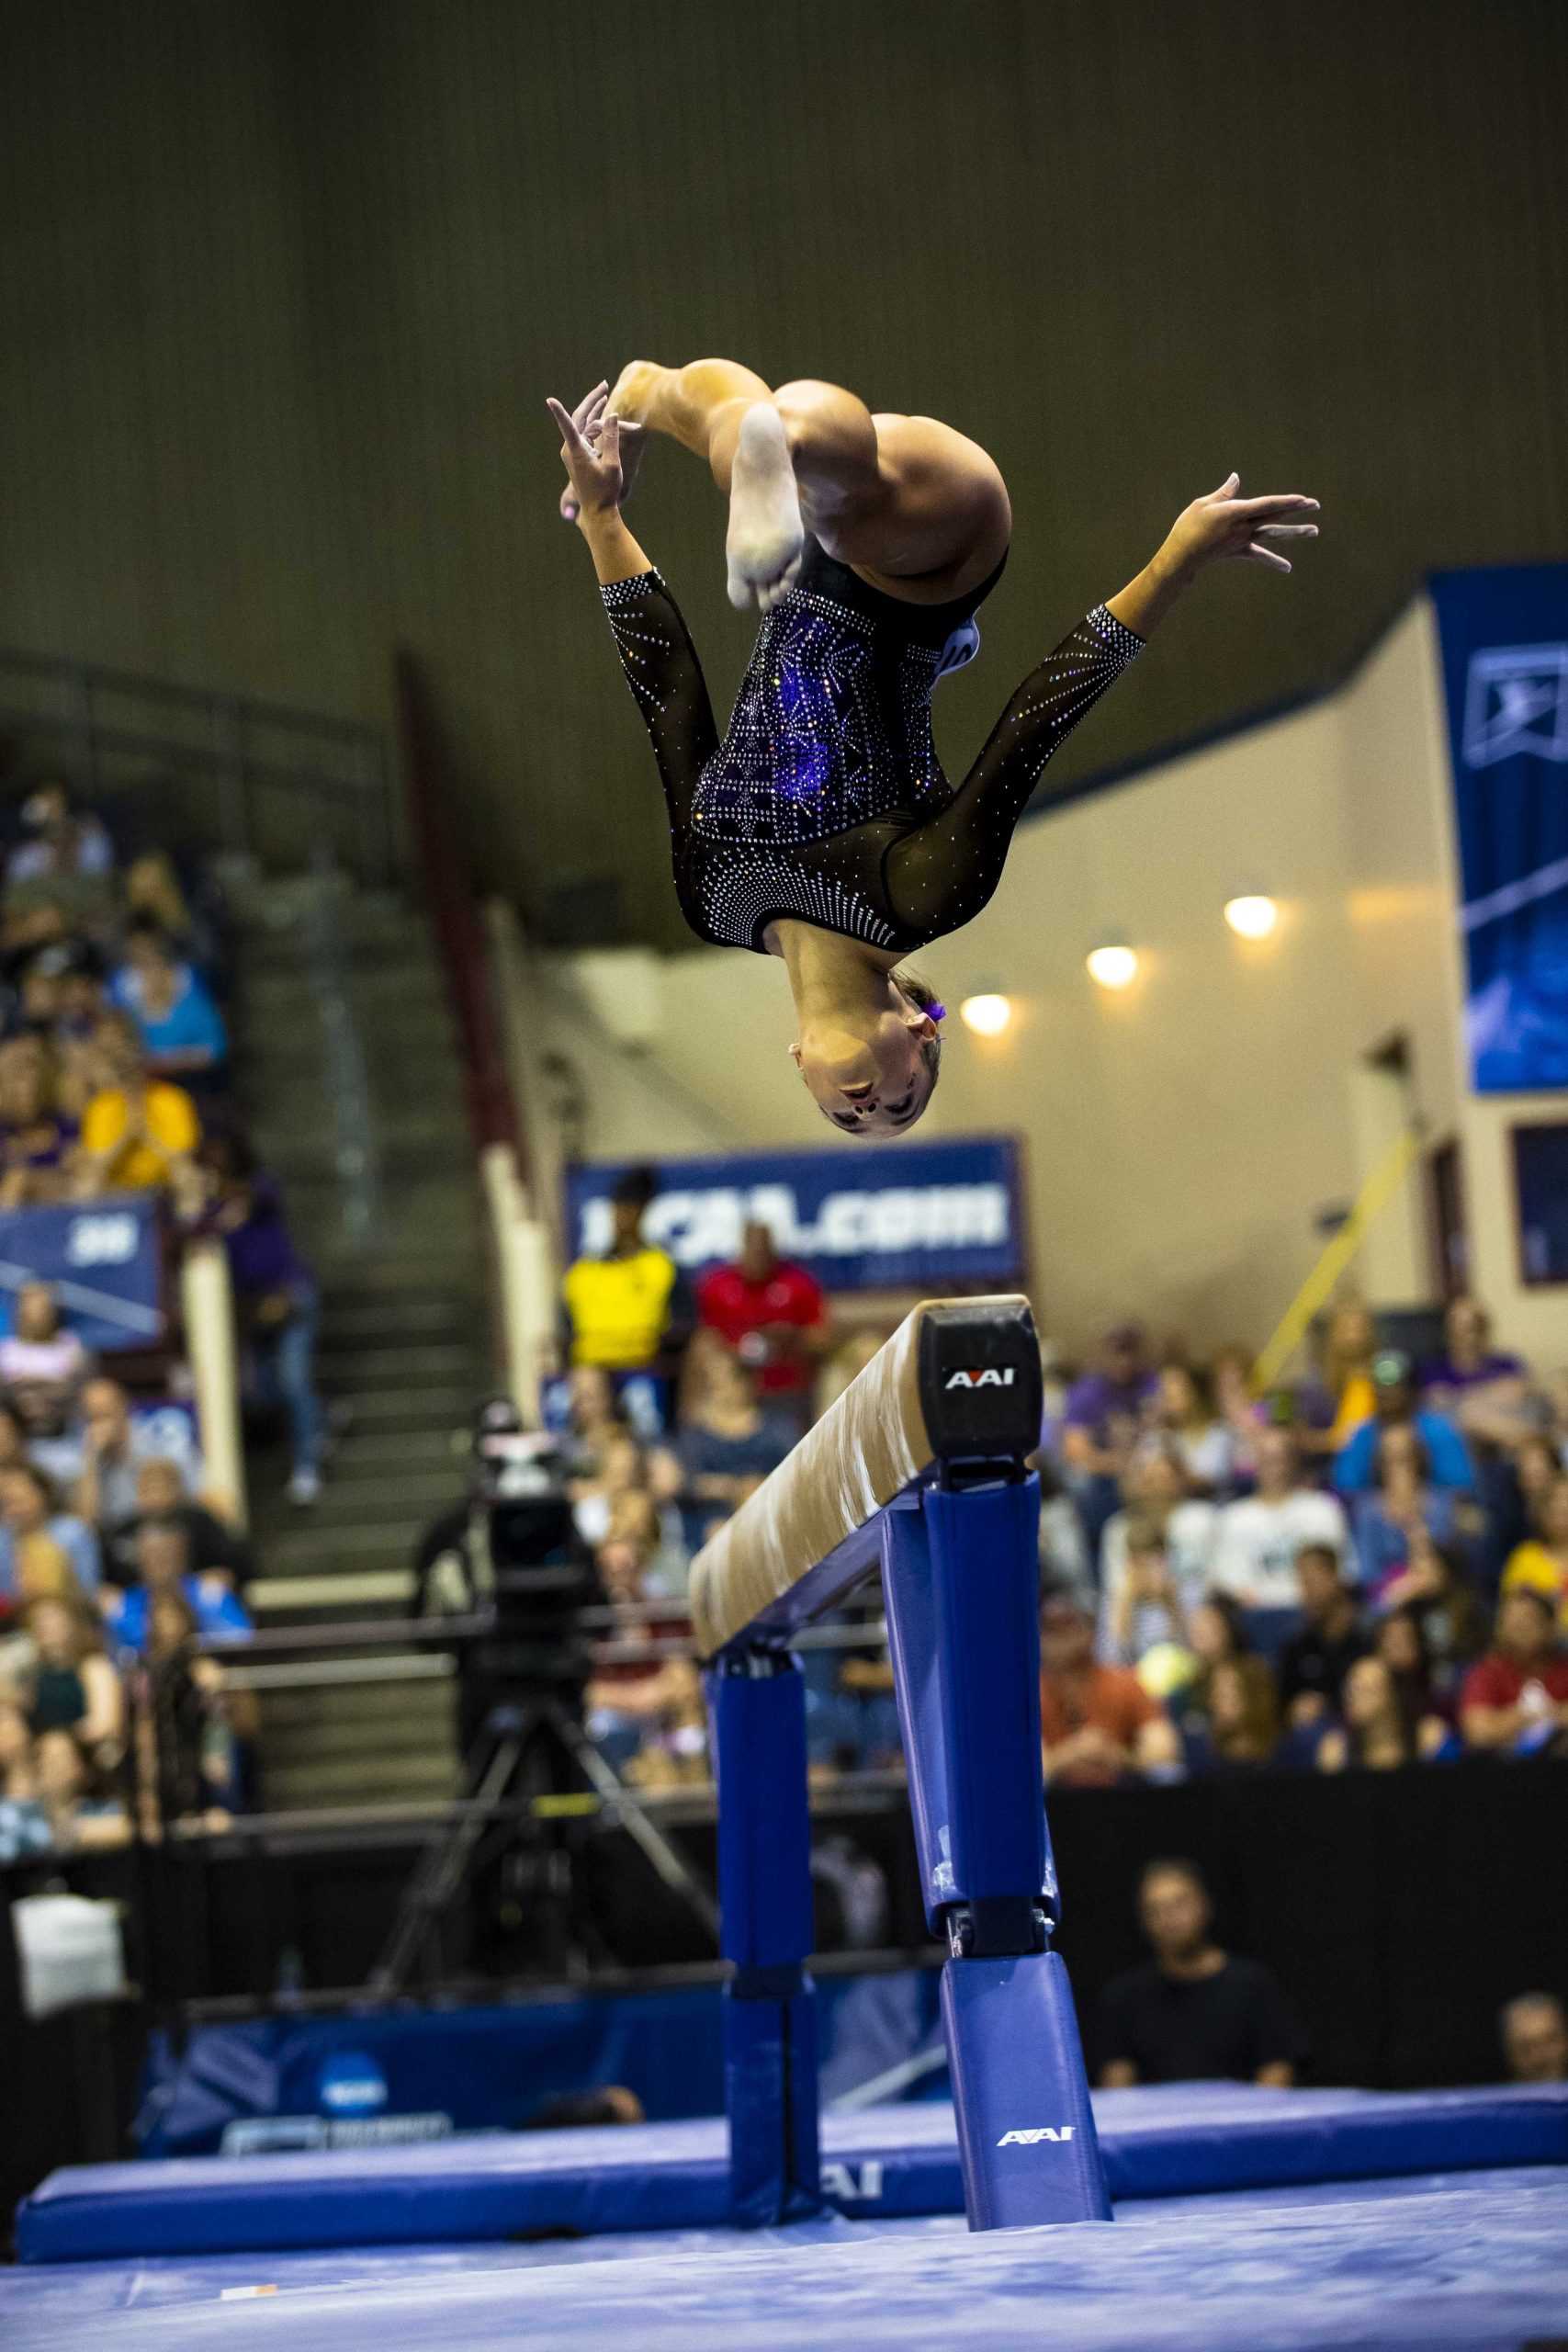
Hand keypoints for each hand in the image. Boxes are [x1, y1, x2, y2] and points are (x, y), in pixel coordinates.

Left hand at [547, 384, 644, 524]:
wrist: (597, 510)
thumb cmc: (605, 491)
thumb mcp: (612, 464)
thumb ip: (611, 438)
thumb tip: (611, 414)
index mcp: (576, 451)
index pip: (567, 426)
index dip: (559, 412)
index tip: (549, 400)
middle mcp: (571, 448)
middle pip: (579, 417)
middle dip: (592, 399)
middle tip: (604, 384)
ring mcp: (573, 451)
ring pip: (584, 423)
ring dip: (595, 409)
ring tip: (606, 392)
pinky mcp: (579, 454)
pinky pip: (586, 432)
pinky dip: (596, 421)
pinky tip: (604, 412)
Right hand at [1159, 472, 1319, 578]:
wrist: (1181, 557)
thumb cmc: (1188, 527)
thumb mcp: (1204, 504)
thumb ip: (1225, 492)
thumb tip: (1236, 477)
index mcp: (1236, 512)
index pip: (1267, 505)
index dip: (1286, 502)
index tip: (1303, 499)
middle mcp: (1244, 527)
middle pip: (1275, 516)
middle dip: (1296, 509)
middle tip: (1316, 505)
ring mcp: (1243, 541)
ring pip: (1274, 535)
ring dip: (1295, 532)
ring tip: (1314, 530)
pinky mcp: (1238, 552)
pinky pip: (1259, 556)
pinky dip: (1274, 561)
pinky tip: (1288, 567)